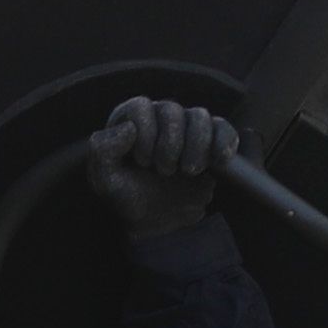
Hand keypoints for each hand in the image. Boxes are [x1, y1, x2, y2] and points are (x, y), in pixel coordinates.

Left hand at [86, 95, 236, 236]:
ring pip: (200, 117)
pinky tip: (219, 162)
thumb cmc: (127, 195)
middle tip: (164, 171)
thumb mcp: (105, 179)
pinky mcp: (211, 142)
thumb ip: (103, 151)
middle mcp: (160, 117)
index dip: (144, 134)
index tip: (142, 162)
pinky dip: (224, 143)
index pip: (141, 107)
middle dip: (169, 144)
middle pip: (172, 110)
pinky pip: (223, 129)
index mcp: (132, 120)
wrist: (156, 220)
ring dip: (196, 145)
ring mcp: (188, 128)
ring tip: (188, 171)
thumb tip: (128, 129)